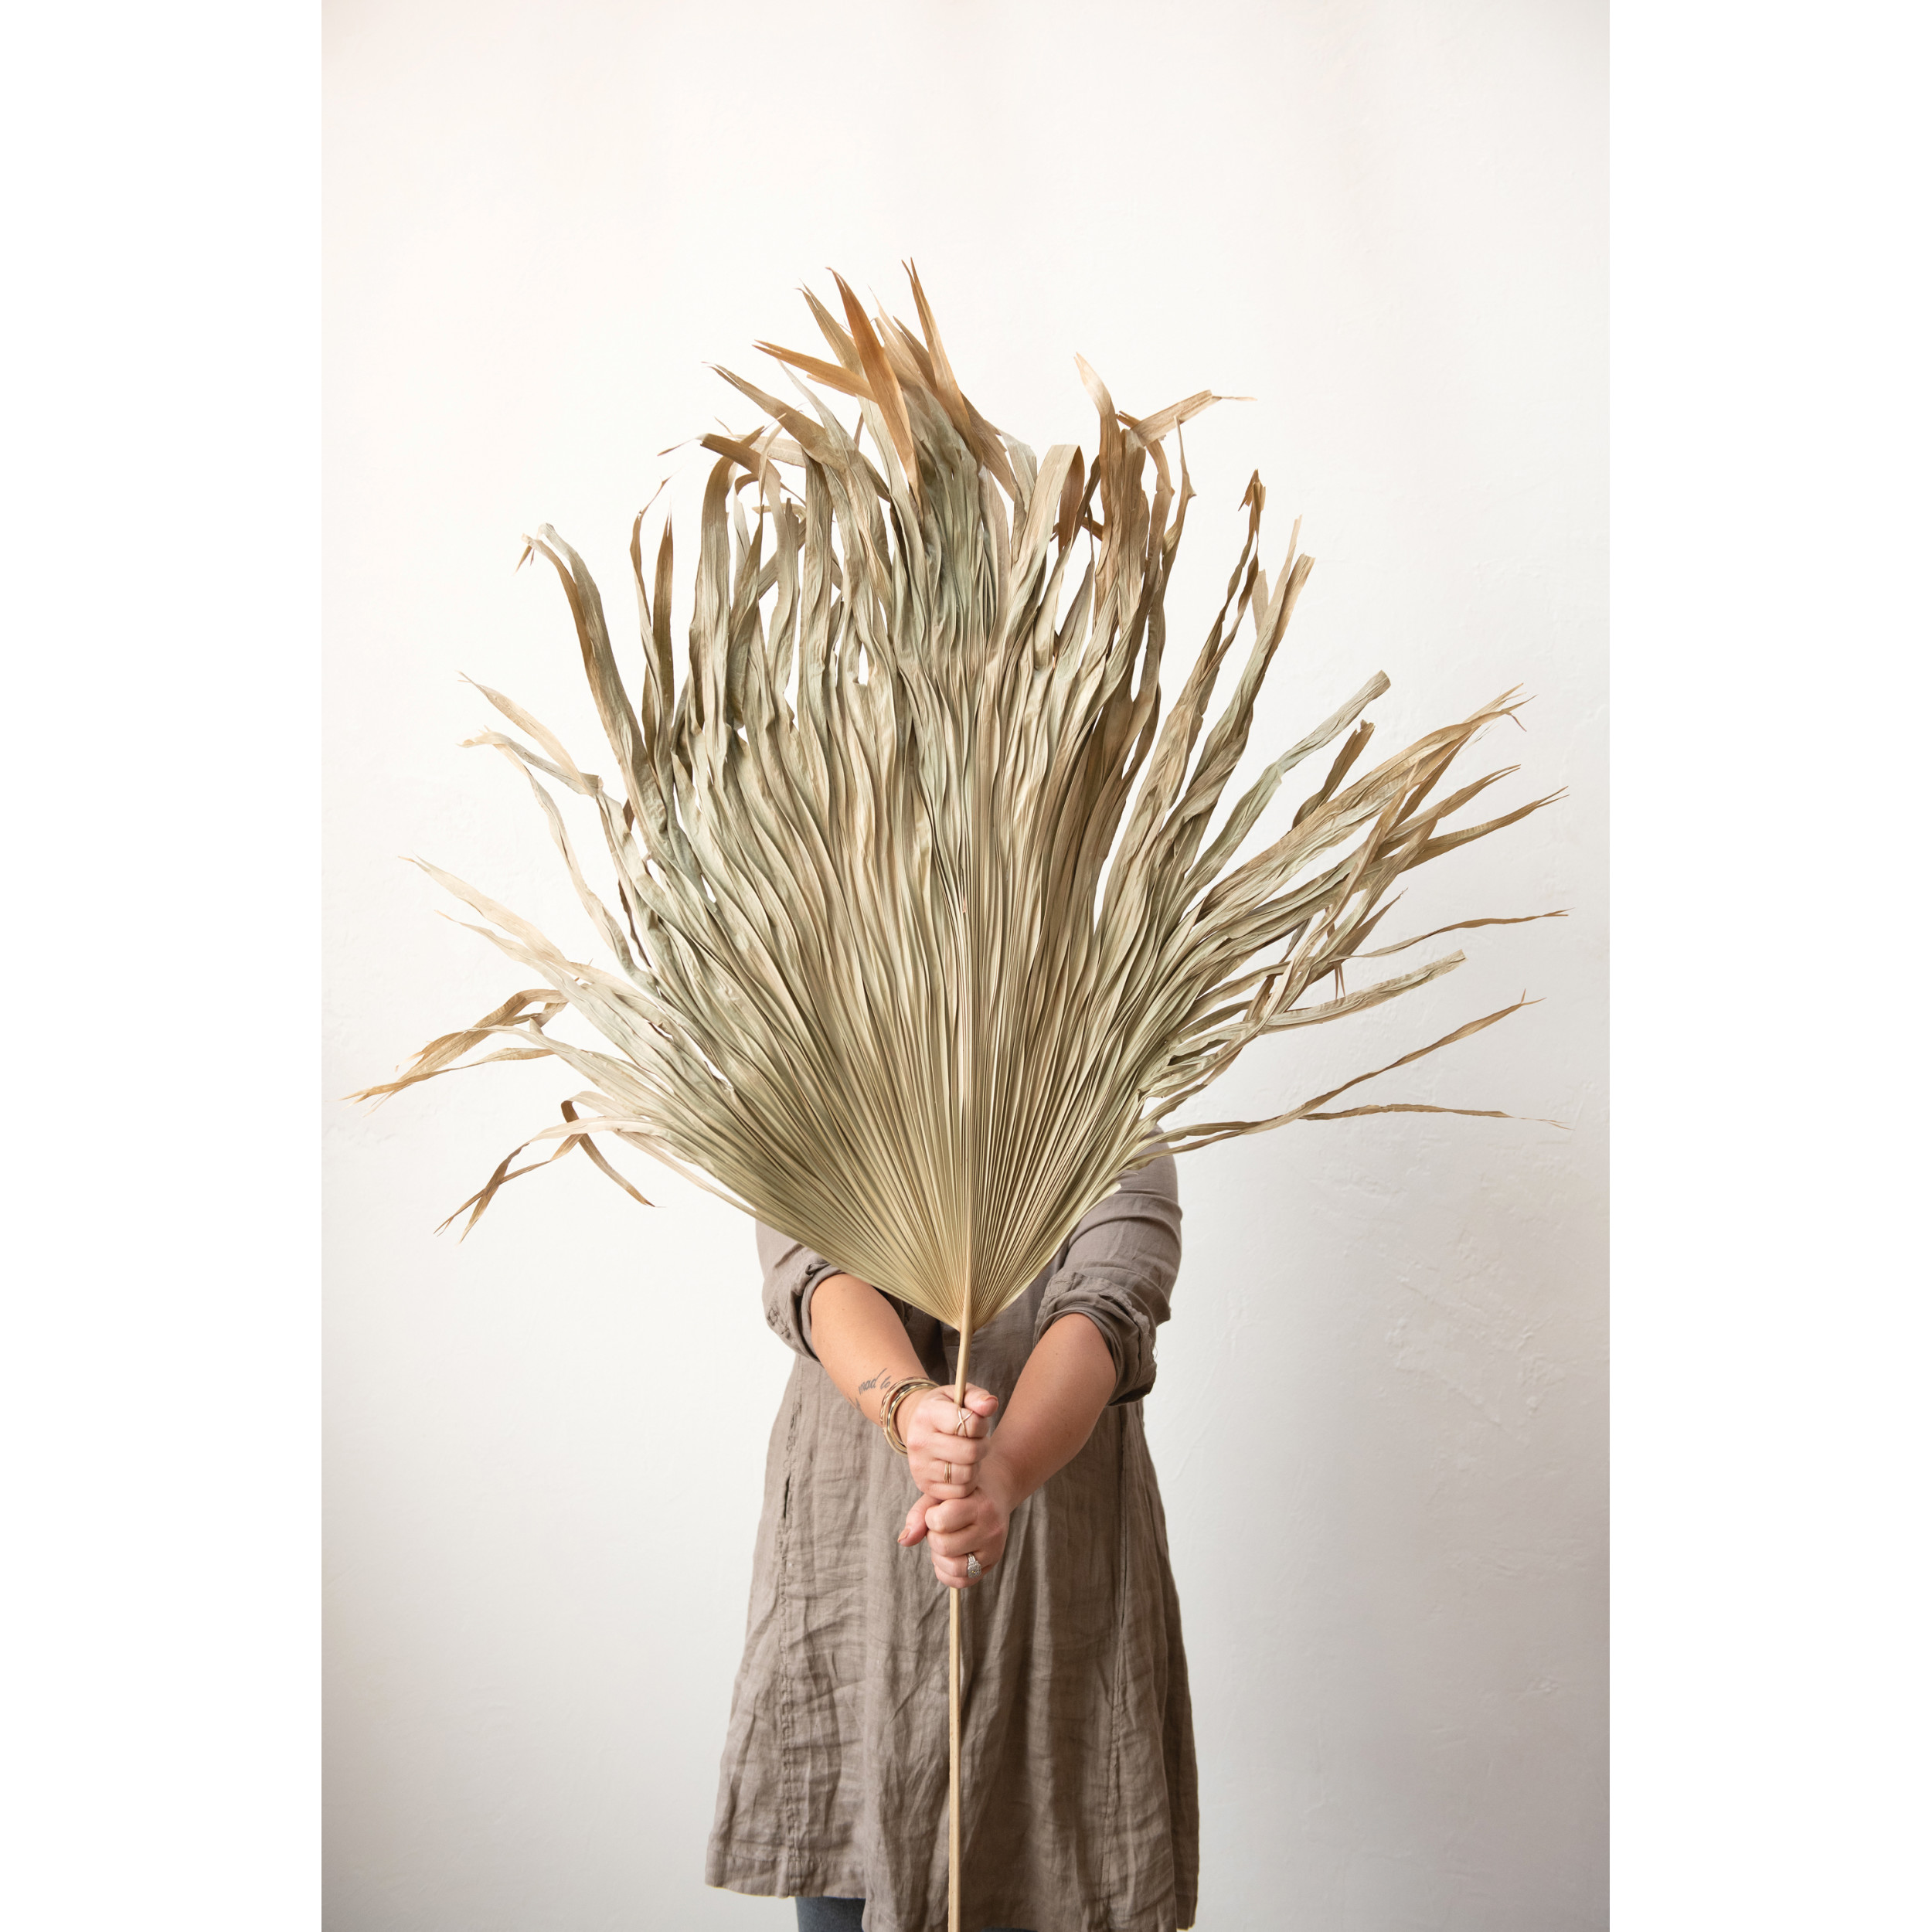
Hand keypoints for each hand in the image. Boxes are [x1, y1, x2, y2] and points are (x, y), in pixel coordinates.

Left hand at [898, 1450, 1013, 1587]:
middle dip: (933, 1537)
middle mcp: (991, 1529)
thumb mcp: (941, 1494)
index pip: (941, 1521)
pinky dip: (946, 1572)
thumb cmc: (962, 1494)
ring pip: (954, 1567)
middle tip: (940, 1527)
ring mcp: (994, 1550)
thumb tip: (903, 1541)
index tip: (936, 1511)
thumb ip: (919, 1514)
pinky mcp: (992, 1565)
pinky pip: (962, 1581)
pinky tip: (947, 1556)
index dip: (930, 1517)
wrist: (994, 1495)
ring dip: (939, 1557)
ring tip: (944, 1541)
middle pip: (944, 1546)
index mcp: (980, 1505)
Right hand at [899, 1384, 998, 1501]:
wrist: (920, 1428)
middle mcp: (919, 1441)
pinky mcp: (924, 1485)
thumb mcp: (959, 1395)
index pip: (967, 1423)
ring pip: (967, 1474)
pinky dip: (968, 1481)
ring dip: (976, 1465)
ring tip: (970, 1454)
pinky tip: (963, 1467)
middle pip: (970, 1452)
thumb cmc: (946, 1409)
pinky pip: (960, 1491)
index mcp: (927, 1414)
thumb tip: (991, 1404)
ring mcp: (920, 1466)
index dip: (981, 1424)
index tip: (977, 1422)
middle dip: (982, 1446)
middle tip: (978, 1440)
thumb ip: (978, 1397)